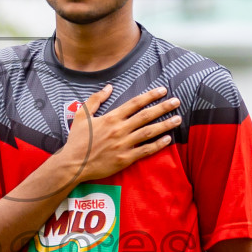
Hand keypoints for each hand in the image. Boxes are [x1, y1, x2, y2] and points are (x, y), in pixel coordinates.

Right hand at [58, 84, 181, 183]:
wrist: (73, 164)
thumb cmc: (77, 140)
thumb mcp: (82, 115)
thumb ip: (95, 99)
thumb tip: (109, 87)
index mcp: (111, 118)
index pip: (135, 103)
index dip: (150, 96)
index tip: (163, 90)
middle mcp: (120, 130)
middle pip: (146, 116)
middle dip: (163, 107)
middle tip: (176, 101)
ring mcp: (124, 145)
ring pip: (149, 132)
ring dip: (165, 124)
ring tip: (178, 119)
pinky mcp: (125, 159)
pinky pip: (145, 150)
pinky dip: (158, 145)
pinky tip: (168, 139)